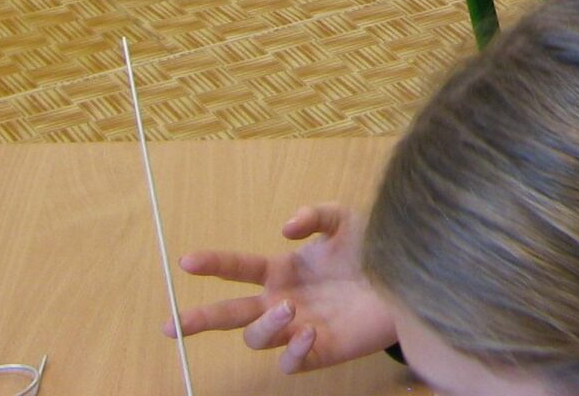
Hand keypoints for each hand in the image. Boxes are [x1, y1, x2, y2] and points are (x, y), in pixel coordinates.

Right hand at [171, 204, 397, 373]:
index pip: (238, 269)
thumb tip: (283, 229)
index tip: (186, 260)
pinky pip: (292, 361)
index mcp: (282, 271)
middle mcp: (282, 302)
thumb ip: (314, 216)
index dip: (213, 264)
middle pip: (231, 314)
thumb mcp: (343, 221)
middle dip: (200, 319)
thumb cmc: (373, 251)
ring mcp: (298, 328)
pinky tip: (308, 332)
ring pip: (258, 338)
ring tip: (288, 309)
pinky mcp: (319, 352)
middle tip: (171, 322)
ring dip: (265, 325)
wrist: (407, 281)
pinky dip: (293, 350)